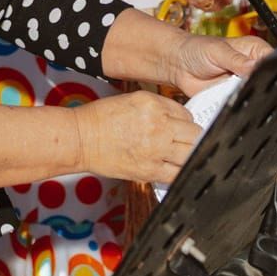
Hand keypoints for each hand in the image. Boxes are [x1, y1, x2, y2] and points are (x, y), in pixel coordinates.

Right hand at [70, 90, 201, 184]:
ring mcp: (155, 148)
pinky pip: (178, 174)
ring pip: (192, 154)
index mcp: (152, 104)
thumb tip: (178, 120)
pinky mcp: (150, 169)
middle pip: (195, 134)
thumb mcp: (132, 101)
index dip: (186, 122)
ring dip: (190, 155)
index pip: (186, 113)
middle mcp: (158, 124)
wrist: (80, 139)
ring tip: (182, 156)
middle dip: (193, 138)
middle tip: (187, 143)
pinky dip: (181, 173)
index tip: (182, 129)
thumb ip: (157, 108)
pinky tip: (176, 169)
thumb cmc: (100, 119)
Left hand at [170, 32, 271, 97]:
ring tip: (235, 98)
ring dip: (248, 100)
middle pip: (268, 83)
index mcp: (255, 50)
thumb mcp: (217, 51)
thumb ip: (236, 60)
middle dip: (260, 89)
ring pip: (255, 97)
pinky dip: (238, 108)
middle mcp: (253, 67)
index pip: (273, 62)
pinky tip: (232, 106)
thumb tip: (254, 66)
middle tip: (246, 91)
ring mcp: (244, 84)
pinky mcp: (235, 97)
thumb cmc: (196, 48)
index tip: (264, 80)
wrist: (177, 64)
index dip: (273, 72)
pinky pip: (241, 106)